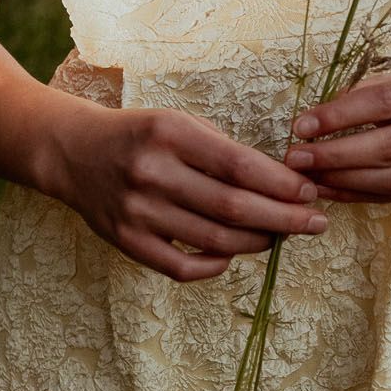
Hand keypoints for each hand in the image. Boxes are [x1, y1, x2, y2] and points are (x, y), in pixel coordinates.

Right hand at [37, 103, 329, 283]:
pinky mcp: (125, 241)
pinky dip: (215, 265)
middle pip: (232, 206)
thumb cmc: (140, 135)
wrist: (73, 152)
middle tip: (316, 223)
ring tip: (282, 237)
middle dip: (283, 218)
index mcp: (169, 133)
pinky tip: (234, 255)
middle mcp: (151, 172)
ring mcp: (136, 211)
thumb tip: (282, 182)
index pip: (238, 165)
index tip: (310, 193)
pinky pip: (180, 267)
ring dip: (257, 242)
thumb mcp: (178, 122)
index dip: (280, 184)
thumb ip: (222, 149)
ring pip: (213, 240)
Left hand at [282, 65, 390, 204]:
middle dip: (336, 155)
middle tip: (297, 158)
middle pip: (390, 147)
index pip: (385, 103)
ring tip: (307, 177)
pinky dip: (357, 195)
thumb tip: (317, 118)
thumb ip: (365, 92)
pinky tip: (329, 188)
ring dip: (344, 180)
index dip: (340, 117)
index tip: (302, 126)